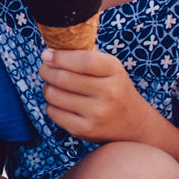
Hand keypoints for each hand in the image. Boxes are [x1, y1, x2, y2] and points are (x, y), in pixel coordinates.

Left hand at [39, 48, 156, 143]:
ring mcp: (97, 114)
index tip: (46, 55)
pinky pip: (52, 112)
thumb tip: (51, 49)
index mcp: (115, 71)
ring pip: (53, 95)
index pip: (84, 61)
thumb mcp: (109, 67)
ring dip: (47, 87)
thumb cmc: (113, 88)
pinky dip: (51, 105)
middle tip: (45, 69)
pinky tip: (60, 103)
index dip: (60, 57)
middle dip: (46, 71)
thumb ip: (85, 54)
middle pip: (62, 78)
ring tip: (53, 86)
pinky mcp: (85, 130)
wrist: (134, 124)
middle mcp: (109, 93)